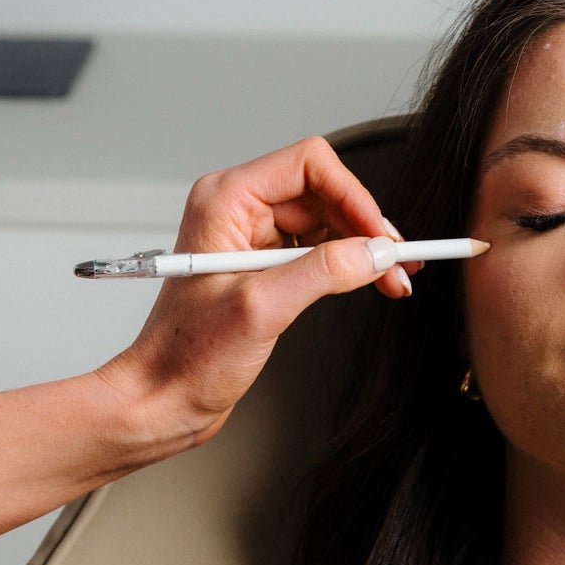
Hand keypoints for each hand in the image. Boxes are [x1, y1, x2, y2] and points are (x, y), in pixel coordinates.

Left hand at [98, 136, 422, 447]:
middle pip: (323, 193)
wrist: (164, 398)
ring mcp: (251, 238)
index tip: (381, 236)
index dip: (354, 197)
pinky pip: (317, 251)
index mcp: (225, 201)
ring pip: (326, 222)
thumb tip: (375, 252)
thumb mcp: (262, 308)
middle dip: (365, 227)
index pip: (308, 167)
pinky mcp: (264, 268)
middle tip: (399, 262)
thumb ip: (323, 273)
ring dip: (362, 248)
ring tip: (393, 278)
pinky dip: (347, 265)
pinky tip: (369, 282)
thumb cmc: (186, 356)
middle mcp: (238, 211)